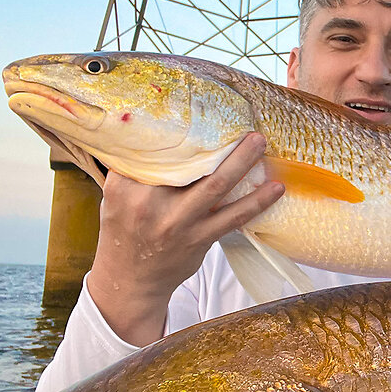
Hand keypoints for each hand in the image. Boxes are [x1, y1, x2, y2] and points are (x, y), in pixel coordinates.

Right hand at [87, 133, 282, 345]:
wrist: (130, 281)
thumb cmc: (125, 231)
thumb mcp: (115, 198)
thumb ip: (134, 170)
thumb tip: (155, 131)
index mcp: (126, 188)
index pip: (153, 151)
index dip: (177, 129)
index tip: (200, 110)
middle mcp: (151, 203)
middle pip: (191, 164)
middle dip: (222, 142)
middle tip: (245, 124)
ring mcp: (178, 223)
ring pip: (216, 186)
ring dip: (243, 163)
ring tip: (260, 143)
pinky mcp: (199, 239)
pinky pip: (233, 217)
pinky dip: (256, 202)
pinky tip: (275, 188)